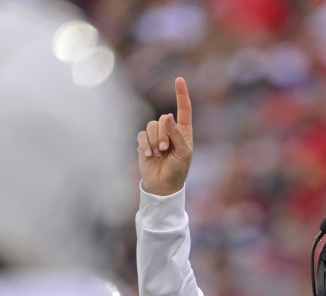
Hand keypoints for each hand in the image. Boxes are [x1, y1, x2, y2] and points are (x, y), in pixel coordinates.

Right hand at [138, 77, 193, 196]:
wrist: (163, 186)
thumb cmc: (178, 171)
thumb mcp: (183, 153)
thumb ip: (176, 134)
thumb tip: (167, 116)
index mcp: (183, 132)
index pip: (183, 109)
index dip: (181, 94)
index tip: (178, 79)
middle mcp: (169, 131)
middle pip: (163, 119)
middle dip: (163, 134)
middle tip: (165, 150)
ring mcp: (156, 136)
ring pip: (151, 125)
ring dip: (154, 140)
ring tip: (158, 153)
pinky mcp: (144, 142)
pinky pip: (142, 134)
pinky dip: (145, 144)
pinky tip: (149, 155)